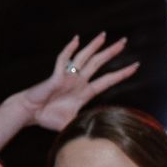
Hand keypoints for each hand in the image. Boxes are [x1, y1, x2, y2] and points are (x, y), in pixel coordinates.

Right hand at [18, 33, 141, 130]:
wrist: (30, 113)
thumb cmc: (47, 118)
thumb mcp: (72, 123)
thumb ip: (85, 124)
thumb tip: (100, 130)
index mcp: (84, 92)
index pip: (107, 80)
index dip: (122, 73)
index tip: (136, 66)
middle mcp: (78, 81)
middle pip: (98, 63)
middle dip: (112, 52)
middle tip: (124, 41)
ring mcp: (67, 77)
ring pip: (84, 57)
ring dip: (94, 46)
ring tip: (104, 35)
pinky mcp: (56, 76)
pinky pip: (63, 60)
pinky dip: (69, 49)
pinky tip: (76, 39)